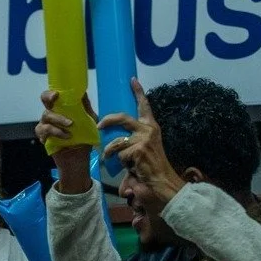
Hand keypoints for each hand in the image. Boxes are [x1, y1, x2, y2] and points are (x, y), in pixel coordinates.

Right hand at [36, 89, 94, 194]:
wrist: (79, 159)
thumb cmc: (84, 138)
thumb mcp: (89, 121)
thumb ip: (85, 107)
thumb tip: (83, 92)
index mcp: (61, 109)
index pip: (51, 97)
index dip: (50, 93)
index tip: (57, 93)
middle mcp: (51, 115)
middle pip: (44, 103)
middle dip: (49, 100)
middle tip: (56, 100)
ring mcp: (46, 127)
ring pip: (46, 117)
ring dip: (58, 120)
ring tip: (70, 127)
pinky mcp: (44, 138)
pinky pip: (44, 131)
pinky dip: (55, 133)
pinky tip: (64, 137)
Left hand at [98, 79, 186, 205]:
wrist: (161, 181)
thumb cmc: (151, 167)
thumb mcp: (143, 149)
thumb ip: (131, 142)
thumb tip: (114, 140)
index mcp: (151, 127)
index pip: (144, 106)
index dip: (138, 92)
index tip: (132, 80)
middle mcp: (148, 129)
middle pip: (122, 118)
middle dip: (108, 120)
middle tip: (99, 125)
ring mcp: (143, 138)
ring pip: (117, 142)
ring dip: (110, 152)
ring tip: (110, 159)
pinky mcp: (137, 149)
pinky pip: (120, 155)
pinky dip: (121, 163)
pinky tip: (131, 167)